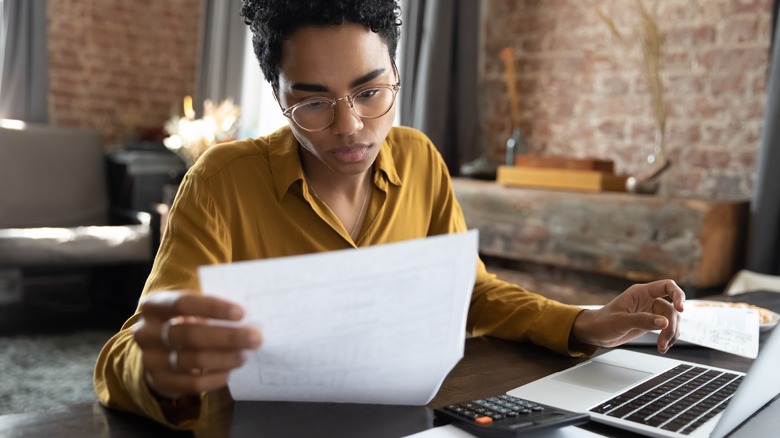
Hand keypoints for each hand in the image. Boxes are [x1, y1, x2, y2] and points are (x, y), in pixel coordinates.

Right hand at [133, 291, 261, 399]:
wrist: (159, 352)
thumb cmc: (184, 322)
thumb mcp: (190, 309)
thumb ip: (211, 309)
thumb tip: (249, 313)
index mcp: (154, 306)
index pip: (183, 303)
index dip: (213, 308)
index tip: (241, 313)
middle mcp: (146, 332)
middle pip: (190, 334)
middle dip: (227, 337)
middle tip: (255, 338)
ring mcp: (150, 359)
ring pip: (193, 360)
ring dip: (225, 358)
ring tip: (244, 355)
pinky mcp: (159, 382)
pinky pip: (192, 384)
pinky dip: (215, 378)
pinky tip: (229, 372)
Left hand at [571, 279, 684, 353]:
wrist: (595, 333)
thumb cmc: (603, 322)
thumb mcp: (621, 321)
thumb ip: (642, 321)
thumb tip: (664, 322)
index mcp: (640, 292)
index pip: (667, 286)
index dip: (678, 295)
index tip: (681, 309)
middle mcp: (648, 300)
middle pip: (671, 309)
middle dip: (671, 326)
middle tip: (663, 342)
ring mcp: (650, 312)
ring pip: (671, 320)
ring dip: (670, 334)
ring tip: (662, 347)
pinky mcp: (650, 323)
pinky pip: (666, 328)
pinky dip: (668, 338)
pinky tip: (663, 347)